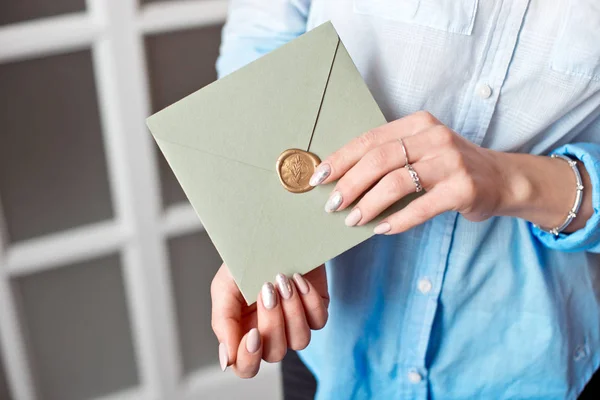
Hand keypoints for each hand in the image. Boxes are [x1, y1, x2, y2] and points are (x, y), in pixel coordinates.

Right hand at [211, 264, 328, 377]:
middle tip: (266, 290)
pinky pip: (318, 320)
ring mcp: (295, 323)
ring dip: (292, 311)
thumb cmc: (245, 260)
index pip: (245, 366)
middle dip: (272, 323)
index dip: (249, 358)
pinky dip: (308, 299)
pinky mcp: (316, 309)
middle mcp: (270, 333)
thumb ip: (222, 322)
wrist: (273, 231)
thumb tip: (225, 360)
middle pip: (274, 354)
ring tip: (282, 280)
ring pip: (300, 341)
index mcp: (243, 332)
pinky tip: (298, 279)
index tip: (253, 333)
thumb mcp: (224, 287)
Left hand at [310, 111, 592, 232]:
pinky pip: (421, 206)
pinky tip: (382, 229)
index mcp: (418, 123)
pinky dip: (397, 220)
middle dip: (349, 184)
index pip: (370, 139)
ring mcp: (451, 161)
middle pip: (379, 159)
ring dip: (368, 204)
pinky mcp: (463, 188)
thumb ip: (389, 158)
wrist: (501, 179)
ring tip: (352, 220)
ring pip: (396, 181)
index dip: (341, 159)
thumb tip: (342, 181)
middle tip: (332, 205)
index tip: (319, 178)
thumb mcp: (421, 151)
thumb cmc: (449, 167)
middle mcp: (434, 137)